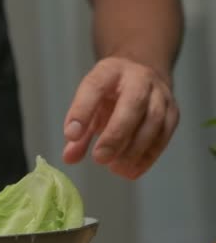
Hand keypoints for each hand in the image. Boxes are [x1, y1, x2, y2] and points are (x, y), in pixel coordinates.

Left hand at [62, 57, 178, 178]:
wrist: (142, 76)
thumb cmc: (110, 95)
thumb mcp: (89, 105)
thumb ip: (79, 131)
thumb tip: (68, 158)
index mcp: (109, 72)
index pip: (95, 87)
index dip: (82, 111)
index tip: (70, 135)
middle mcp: (138, 78)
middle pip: (132, 104)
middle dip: (115, 135)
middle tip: (99, 158)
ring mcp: (160, 94)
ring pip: (153, 121)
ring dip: (133, 149)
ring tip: (114, 168)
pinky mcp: (173, 112)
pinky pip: (164, 135)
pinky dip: (147, 156)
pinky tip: (131, 171)